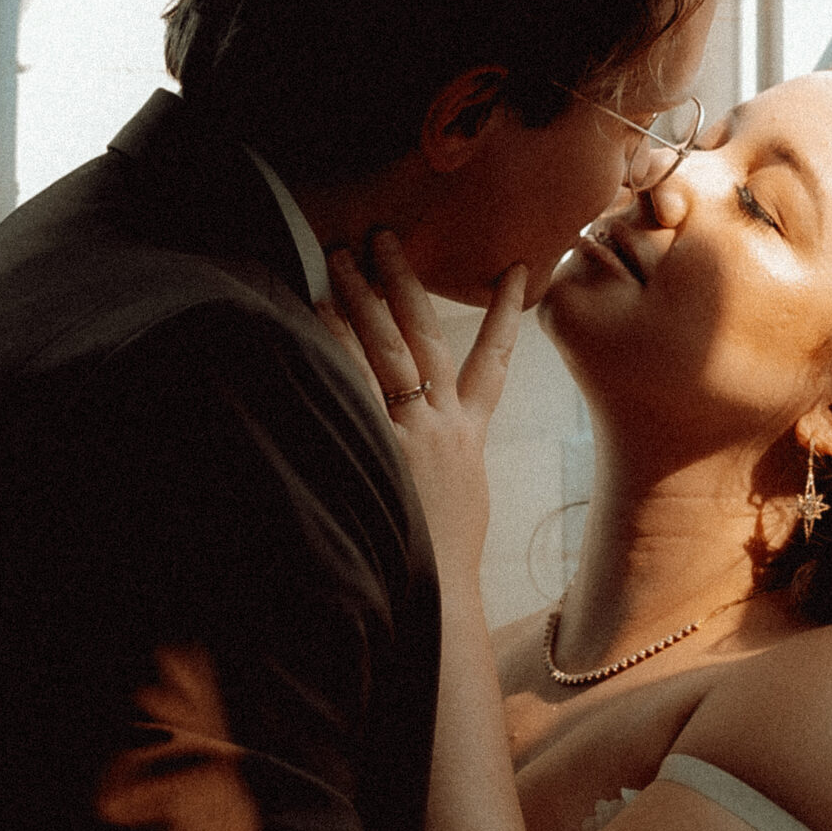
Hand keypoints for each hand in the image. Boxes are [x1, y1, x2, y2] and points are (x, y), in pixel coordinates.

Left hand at [317, 232, 525, 578]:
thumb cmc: (442, 556)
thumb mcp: (461, 497)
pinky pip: (354, 382)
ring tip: (340, 256)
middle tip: (382, 235)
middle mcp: (441, 423)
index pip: (494, 361)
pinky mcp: (380, 445)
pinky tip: (314, 313)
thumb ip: (450, 457)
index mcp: (469, 434)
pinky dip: (335, 346)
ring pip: (388, 349)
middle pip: (426, 335)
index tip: (517, 270)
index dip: (504, 314)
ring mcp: (409, 431)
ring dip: (363, 299)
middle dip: (404, 282)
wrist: (437, 595)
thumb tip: (431, 437)